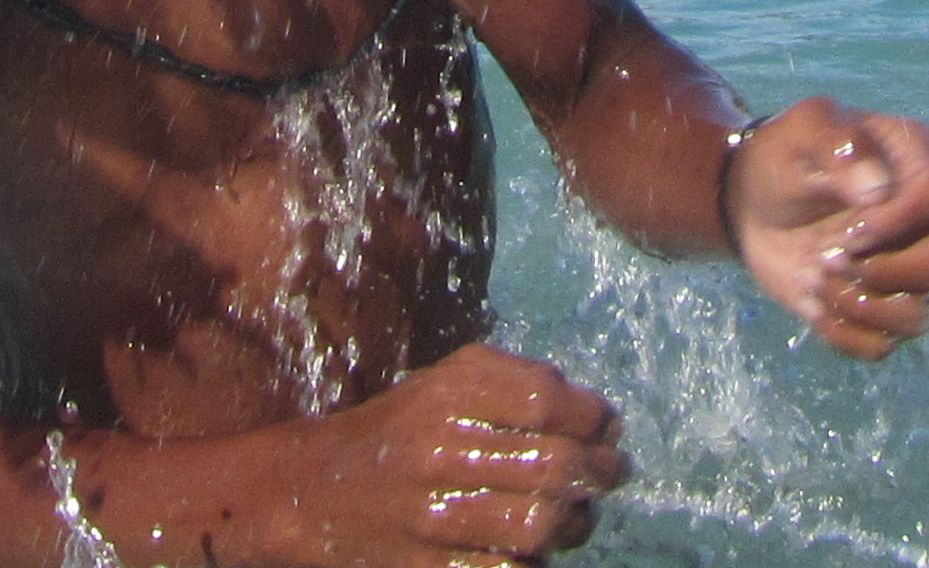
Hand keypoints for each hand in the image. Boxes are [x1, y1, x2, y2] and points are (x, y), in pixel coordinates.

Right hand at [273, 341, 627, 566]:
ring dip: (576, 522)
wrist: (315, 493)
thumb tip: (597, 412)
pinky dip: (536, 562)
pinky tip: (539, 549)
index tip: (608, 426)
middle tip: (613, 472)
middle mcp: (439, 450)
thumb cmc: (399, 429)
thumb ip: (517, 380)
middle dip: (599, 471)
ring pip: (537, 525)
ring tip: (581, 514)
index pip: (543, 399)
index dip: (591, 415)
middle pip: (551, 465)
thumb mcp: (445, 380)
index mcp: (447, 394)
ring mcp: (432, 516)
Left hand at [723, 98, 928, 358]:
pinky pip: (880, 344)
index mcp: (914, 165)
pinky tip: (814, 301)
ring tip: (817, 279)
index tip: (850, 228)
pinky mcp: (876, 307)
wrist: (750, 202)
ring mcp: (903, 269)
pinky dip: (842, 331)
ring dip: (861, 306)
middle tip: (829, 257)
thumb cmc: (783, 156)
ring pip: (919, 315)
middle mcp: (921, 221)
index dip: (900, 222)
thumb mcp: (804, 131)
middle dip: (882, 271)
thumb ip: (841, 146)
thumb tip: (878, 190)